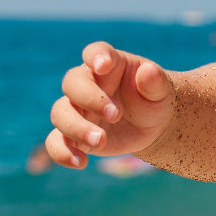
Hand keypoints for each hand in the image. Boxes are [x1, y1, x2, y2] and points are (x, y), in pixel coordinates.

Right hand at [46, 41, 174, 167]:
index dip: (96, 56)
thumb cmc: (153, 99)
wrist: (149, 125)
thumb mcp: (161, 90)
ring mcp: (76, 109)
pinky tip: (80, 163)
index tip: (104, 65)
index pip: (95, 52)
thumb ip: (155, 81)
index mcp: (109, 64)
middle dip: (90, 99)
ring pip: (60, 112)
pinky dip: (61, 152)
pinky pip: (55, 142)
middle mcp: (87, 83)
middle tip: (116, 115)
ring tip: (101, 141)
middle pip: (73, 83)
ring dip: (76, 128)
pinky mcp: (72, 134)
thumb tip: (148, 72)